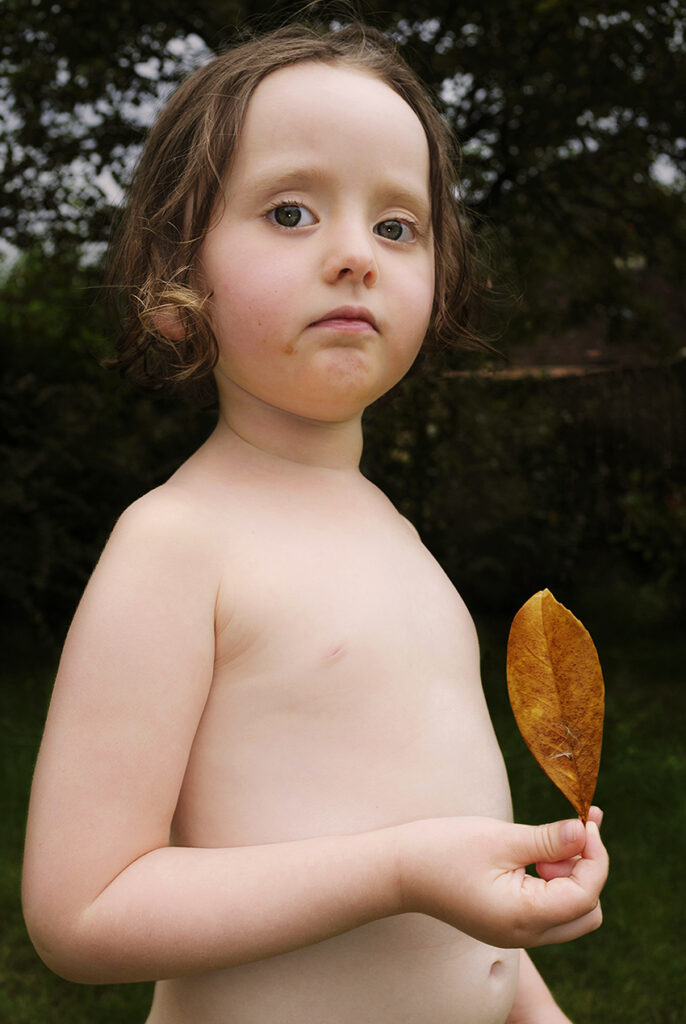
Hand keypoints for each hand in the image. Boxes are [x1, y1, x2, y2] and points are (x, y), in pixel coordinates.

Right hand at [395, 811, 607, 948]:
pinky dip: (554, 881)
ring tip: (547, 843)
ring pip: (572, 912)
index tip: (586, 819)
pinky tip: (537, 854)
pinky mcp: (507, 922)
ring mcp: (516, 932)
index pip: (586, 894)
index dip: (596, 855)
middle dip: (587, 870)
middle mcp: (525, 934)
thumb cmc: (443, 850)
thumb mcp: (500, 839)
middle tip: (566, 835)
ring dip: (572, 875)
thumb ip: (548, 840)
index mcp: (524, 917)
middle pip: (587, 911)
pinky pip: (549, 908)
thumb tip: (584, 831)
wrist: (398, 870)